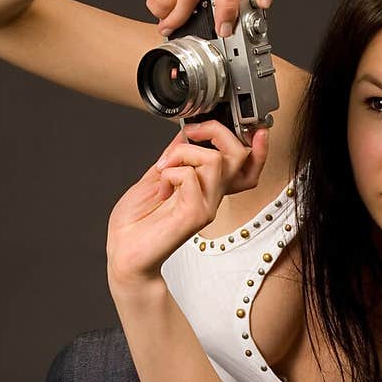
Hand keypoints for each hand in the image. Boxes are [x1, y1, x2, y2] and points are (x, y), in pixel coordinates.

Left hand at [107, 119, 269, 291]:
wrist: (123, 250)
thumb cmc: (135, 222)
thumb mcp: (155, 176)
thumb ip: (174, 157)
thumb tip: (184, 134)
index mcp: (205, 187)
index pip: (246, 168)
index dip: (258, 148)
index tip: (253, 130)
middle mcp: (210, 197)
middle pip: (239, 155)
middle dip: (214, 131)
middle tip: (188, 135)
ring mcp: (205, 206)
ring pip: (214, 160)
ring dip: (182, 154)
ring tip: (164, 168)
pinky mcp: (195, 215)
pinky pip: (190, 176)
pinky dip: (170, 173)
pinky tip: (161, 188)